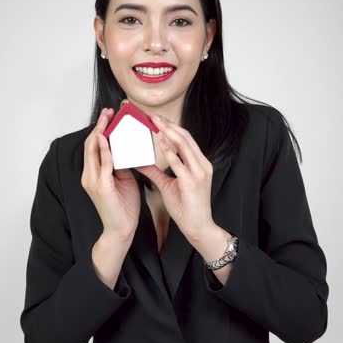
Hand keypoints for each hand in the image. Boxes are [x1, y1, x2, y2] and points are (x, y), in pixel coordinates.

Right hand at [81, 108, 139, 241]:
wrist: (121, 230)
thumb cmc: (123, 206)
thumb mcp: (123, 180)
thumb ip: (120, 164)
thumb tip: (126, 149)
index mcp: (94, 173)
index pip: (94, 146)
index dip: (100, 129)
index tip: (109, 115)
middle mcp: (89, 175)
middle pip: (90, 144)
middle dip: (99, 125)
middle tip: (108, 111)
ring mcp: (93, 181)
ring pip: (93, 150)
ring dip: (100, 132)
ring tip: (107, 118)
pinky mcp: (101, 188)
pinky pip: (102, 165)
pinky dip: (104, 150)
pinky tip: (107, 139)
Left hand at [134, 114, 214, 240]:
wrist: (198, 227)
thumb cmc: (186, 207)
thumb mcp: (168, 185)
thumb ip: (155, 172)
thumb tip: (140, 161)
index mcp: (199, 164)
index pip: (185, 140)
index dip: (171, 128)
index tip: (156, 120)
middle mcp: (202, 164)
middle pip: (185, 137)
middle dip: (169, 125)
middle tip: (153, 115)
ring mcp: (199, 172)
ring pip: (184, 144)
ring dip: (169, 131)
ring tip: (155, 122)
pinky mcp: (192, 181)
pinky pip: (179, 162)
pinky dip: (169, 150)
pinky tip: (159, 142)